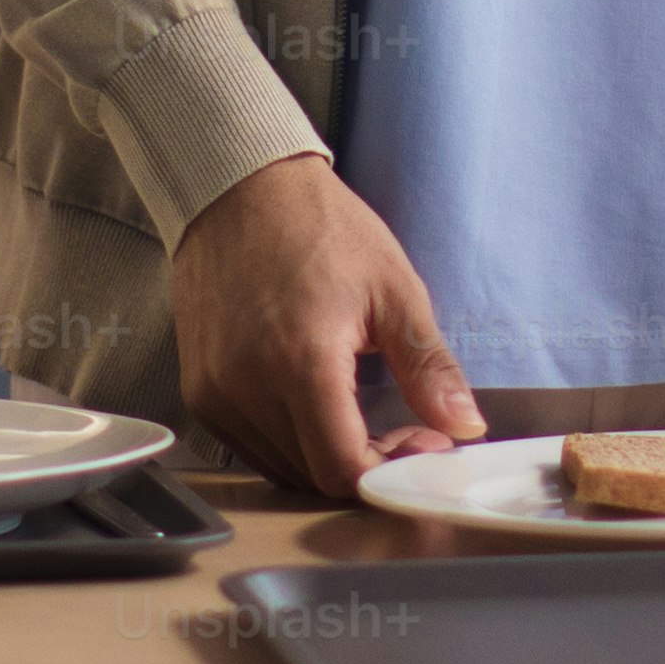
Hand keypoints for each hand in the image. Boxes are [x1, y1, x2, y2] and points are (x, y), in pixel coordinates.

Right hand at [168, 152, 481, 498]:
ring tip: (358, 413)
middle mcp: (247, 387)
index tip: (421, 441)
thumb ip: (430, 368)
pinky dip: (289, 441)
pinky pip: (249, 445)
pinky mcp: (198, 389)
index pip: (343, 468)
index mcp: (301, 362)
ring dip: (326, 455)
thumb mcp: (394, 290)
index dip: (390, 470)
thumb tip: (465, 424)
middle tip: (402, 428)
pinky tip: (316, 405)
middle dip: (366, 464)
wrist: (240, 188)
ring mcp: (215, 391)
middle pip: (313, 475)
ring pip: (280, 466)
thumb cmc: (319, 227)